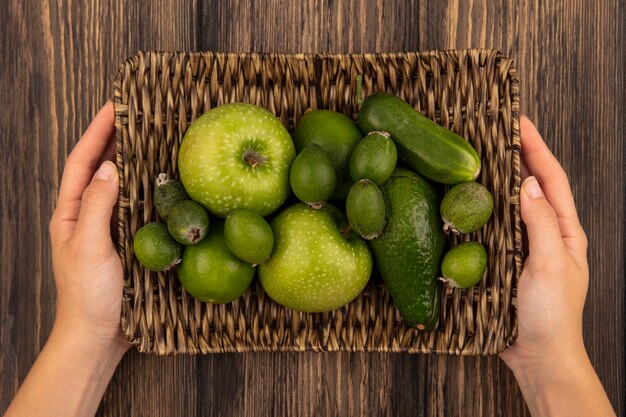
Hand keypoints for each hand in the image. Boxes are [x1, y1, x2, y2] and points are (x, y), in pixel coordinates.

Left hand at [49, 101, 129, 352]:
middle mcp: (88, 215)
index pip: (81, 162)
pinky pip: (137, 206)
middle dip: (114, 138)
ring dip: (133, 160)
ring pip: (120, 185)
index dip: (96, 132)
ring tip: (152, 138)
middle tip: (138, 114)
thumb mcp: (88, 246)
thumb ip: (97, 206)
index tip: (114, 106)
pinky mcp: (128, 240)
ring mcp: (109, 227)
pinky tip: (164, 181)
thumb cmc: (87, 294)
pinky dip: (148, 188)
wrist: (98, 335)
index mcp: (71, 212)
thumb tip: (109, 167)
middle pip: (99, 167)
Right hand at [500, 115, 587, 368]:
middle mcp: (544, 234)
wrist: (538, 356)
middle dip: (516, 155)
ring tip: (475, 157)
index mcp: (564, 231)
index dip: (536, 148)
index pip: (551, 178)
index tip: (519, 120)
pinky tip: (463, 202)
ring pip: (508, 204)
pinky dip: (480, 209)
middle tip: (492, 131)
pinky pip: (491, 227)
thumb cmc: (552, 315)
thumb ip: (541, 224)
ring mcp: (522, 247)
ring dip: (495, 179)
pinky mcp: (503, 261)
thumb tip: (527, 183)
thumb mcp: (550, 265)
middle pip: (530, 185)